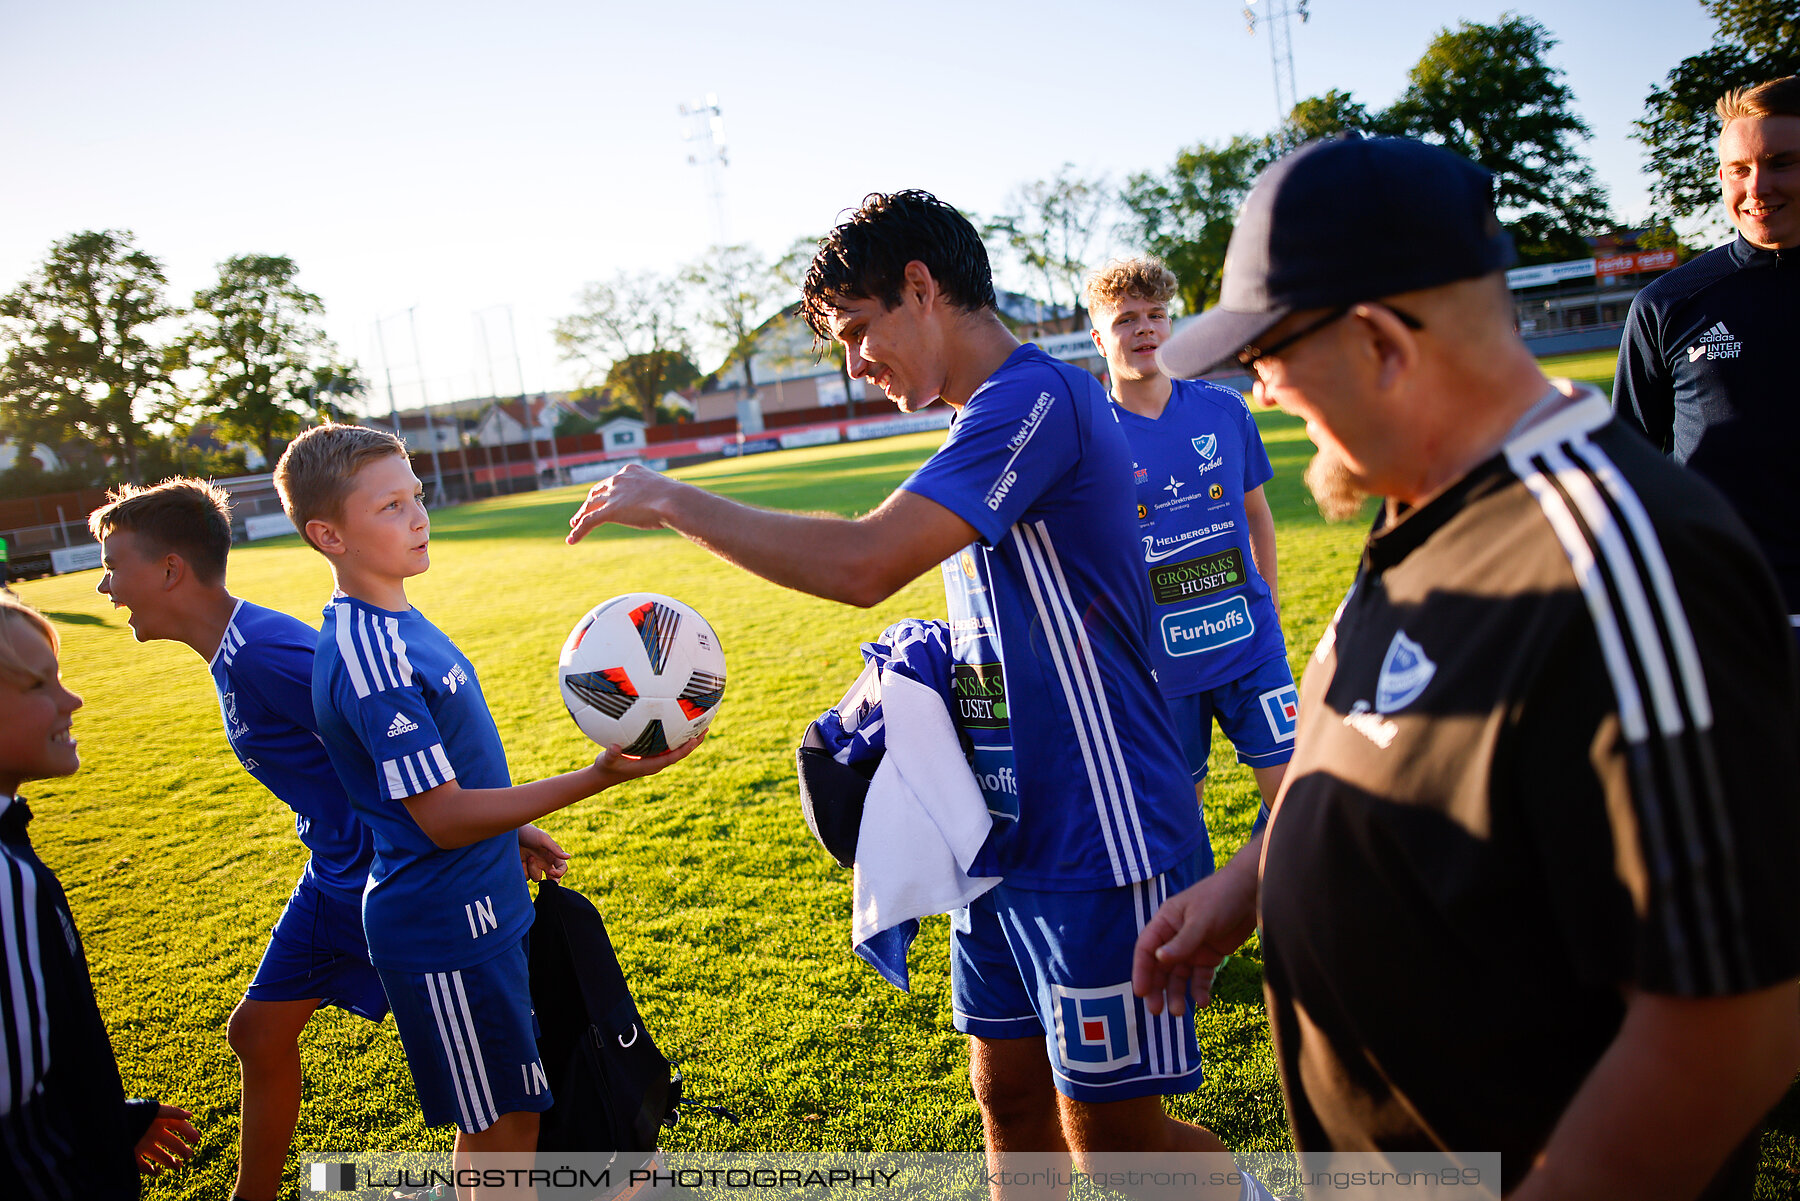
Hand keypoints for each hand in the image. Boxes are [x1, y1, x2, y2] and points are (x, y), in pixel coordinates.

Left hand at [135, 1105, 196, 1174]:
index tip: (197, 1140)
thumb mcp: (153, 1110)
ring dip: (170, 1161)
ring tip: (178, 1166)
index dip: (188, 1132)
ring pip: (160, 1155)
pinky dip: (152, 1170)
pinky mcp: (131, 1156)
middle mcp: (151, 1133)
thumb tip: (190, 1115)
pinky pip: (144, 1165)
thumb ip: (172, 1112)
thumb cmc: (130, 1115)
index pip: (177, 1126)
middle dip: (181, 1148)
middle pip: (171, 1142)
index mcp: (157, 1120)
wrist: (105, 1127)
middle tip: (189, 1155)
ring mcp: (141, 1145)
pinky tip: (158, 1171)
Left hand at [518, 823, 570, 881]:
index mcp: (552, 855)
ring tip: (529, 857)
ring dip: (533, 869)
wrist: (510, 834)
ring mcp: (533, 866)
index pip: (562, 868)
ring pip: (537, 878)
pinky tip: (521, 861)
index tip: (551, 872)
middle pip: (553, 878)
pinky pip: (526, 877)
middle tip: (548, 877)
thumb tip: (569, 857)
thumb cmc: (529, 833)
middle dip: (552, 880)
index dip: (560, 872)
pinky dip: (524, 870)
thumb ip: (555, 849)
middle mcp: (544, 862)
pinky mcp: (523, 869)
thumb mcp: (543, 839)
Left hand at [566, 464, 679, 543]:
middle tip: (582, 513)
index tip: (601, 500)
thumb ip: (659, 499)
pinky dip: (578, 531)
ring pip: (590, 506)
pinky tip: (572, 540)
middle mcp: (619, 480)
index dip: (603, 492)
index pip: (611, 482)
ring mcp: (613, 495)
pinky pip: (589, 521)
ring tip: (574, 524)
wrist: (676, 501)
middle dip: (588, 503)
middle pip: (597, 492)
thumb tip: (668, 508)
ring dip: (580, 516)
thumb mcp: (666, 495)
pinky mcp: (610, 511)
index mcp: (631, 472)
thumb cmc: (679, 500)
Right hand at [594, 731, 705, 786]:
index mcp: (650, 765)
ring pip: (675, 747)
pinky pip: (666, 743)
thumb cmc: (606, 768)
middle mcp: (656, 762)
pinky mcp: (650, 754)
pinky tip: (677, 719)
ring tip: (699, 722)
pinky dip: (674, 733)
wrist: (603, 776)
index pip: (672, 757)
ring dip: (688, 737)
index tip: (695, 740)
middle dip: (694, 741)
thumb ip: (611, 754)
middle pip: (680, 752)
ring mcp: (654, 758)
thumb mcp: (606, 761)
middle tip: (706, 727)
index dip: (685, 749)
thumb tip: (614, 746)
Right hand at [1132, 853, 1259, 1016]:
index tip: (1141, 992)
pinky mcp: (1210, 955)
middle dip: (1157, 989)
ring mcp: (1193, 947)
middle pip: (1160, 967)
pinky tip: (1203, 1002)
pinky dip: (1200, 990)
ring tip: (1179, 1013)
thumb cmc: (1221, 897)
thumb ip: (1182, 942)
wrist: (1253, 892)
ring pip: (1179, 976)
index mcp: (1165, 922)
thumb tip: (1158, 960)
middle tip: (1156, 1011)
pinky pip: (1201, 977)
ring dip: (1176, 994)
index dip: (1141, 971)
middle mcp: (1175, 937)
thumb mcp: (1200, 920)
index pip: (1146, 949)